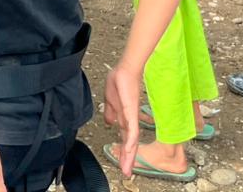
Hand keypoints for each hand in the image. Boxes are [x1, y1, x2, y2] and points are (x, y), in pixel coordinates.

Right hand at [103, 61, 142, 176]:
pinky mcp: (131, 112)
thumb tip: (110, 123)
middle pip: (129, 143)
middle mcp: (130, 120)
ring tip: (126, 168)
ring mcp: (132, 117)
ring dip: (128, 155)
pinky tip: (128, 150)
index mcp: (125, 117)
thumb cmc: (120, 79)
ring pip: (131, 140)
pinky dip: (129, 141)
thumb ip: (111, 112)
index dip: (124, 151)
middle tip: (126, 173)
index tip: (123, 164)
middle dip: (127, 159)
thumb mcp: (112, 99)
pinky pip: (131, 130)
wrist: (126, 69)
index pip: (125, 138)